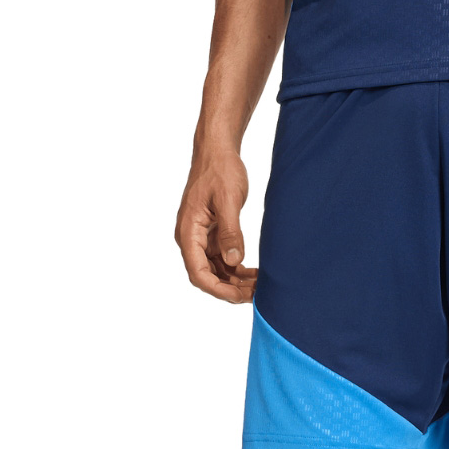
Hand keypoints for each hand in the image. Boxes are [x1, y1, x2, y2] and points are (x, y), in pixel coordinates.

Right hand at [175, 148, 257, 302]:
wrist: (218, 152)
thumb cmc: (220, 170)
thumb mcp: (228, 200)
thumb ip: (230, 231)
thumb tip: (233, 261)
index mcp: (188, 231)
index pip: (198, 273)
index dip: (218, 289)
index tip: (240, 296)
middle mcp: (191, 239)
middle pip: (207, 276)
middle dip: (230, 289)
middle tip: (256, 295)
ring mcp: (201, 239)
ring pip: (216, 271)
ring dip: (236, 282)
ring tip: (259, 287)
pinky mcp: (211, 236)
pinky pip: (222, 261)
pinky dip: (237, 271)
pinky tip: (254, 275)